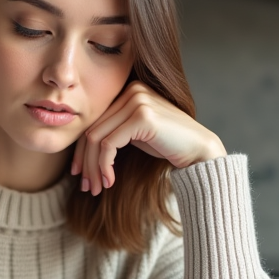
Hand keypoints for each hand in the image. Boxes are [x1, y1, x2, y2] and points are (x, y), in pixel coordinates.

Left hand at [71, 81, 225, 195]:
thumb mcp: (135, 134)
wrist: (200, 150)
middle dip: (85, 162)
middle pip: (92, 130)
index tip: (79, 174)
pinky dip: (105, 166)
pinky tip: (110, 181)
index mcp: (128, 91)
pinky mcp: (142, 116)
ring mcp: (137, 100)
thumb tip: (81, 148)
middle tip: (85, 186)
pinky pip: (109, 145)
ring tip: (95, 188)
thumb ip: (113, 131)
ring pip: (96, 138)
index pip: (94, 121)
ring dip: (93, 168)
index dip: (81, 150)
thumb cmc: (168, 145)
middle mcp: (132, 91)